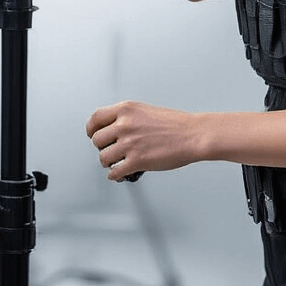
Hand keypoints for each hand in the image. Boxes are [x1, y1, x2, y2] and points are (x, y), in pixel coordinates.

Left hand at [86, 100, 203, 178]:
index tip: (92, 134)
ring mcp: (129, 143)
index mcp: (126, 109)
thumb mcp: (146, 111)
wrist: (193, 135)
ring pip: (103, 158)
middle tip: (110, 150)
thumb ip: (127, 118)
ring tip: (117, 163)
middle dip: (103, 147)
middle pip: (97, 140)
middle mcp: (125, 124)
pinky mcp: (136, 161)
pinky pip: (115, 172)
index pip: (96, 118)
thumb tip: (112, 131)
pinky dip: (115, 175)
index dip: (91, 129)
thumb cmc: (175, 124)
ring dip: (109, 163)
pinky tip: (121, 173)